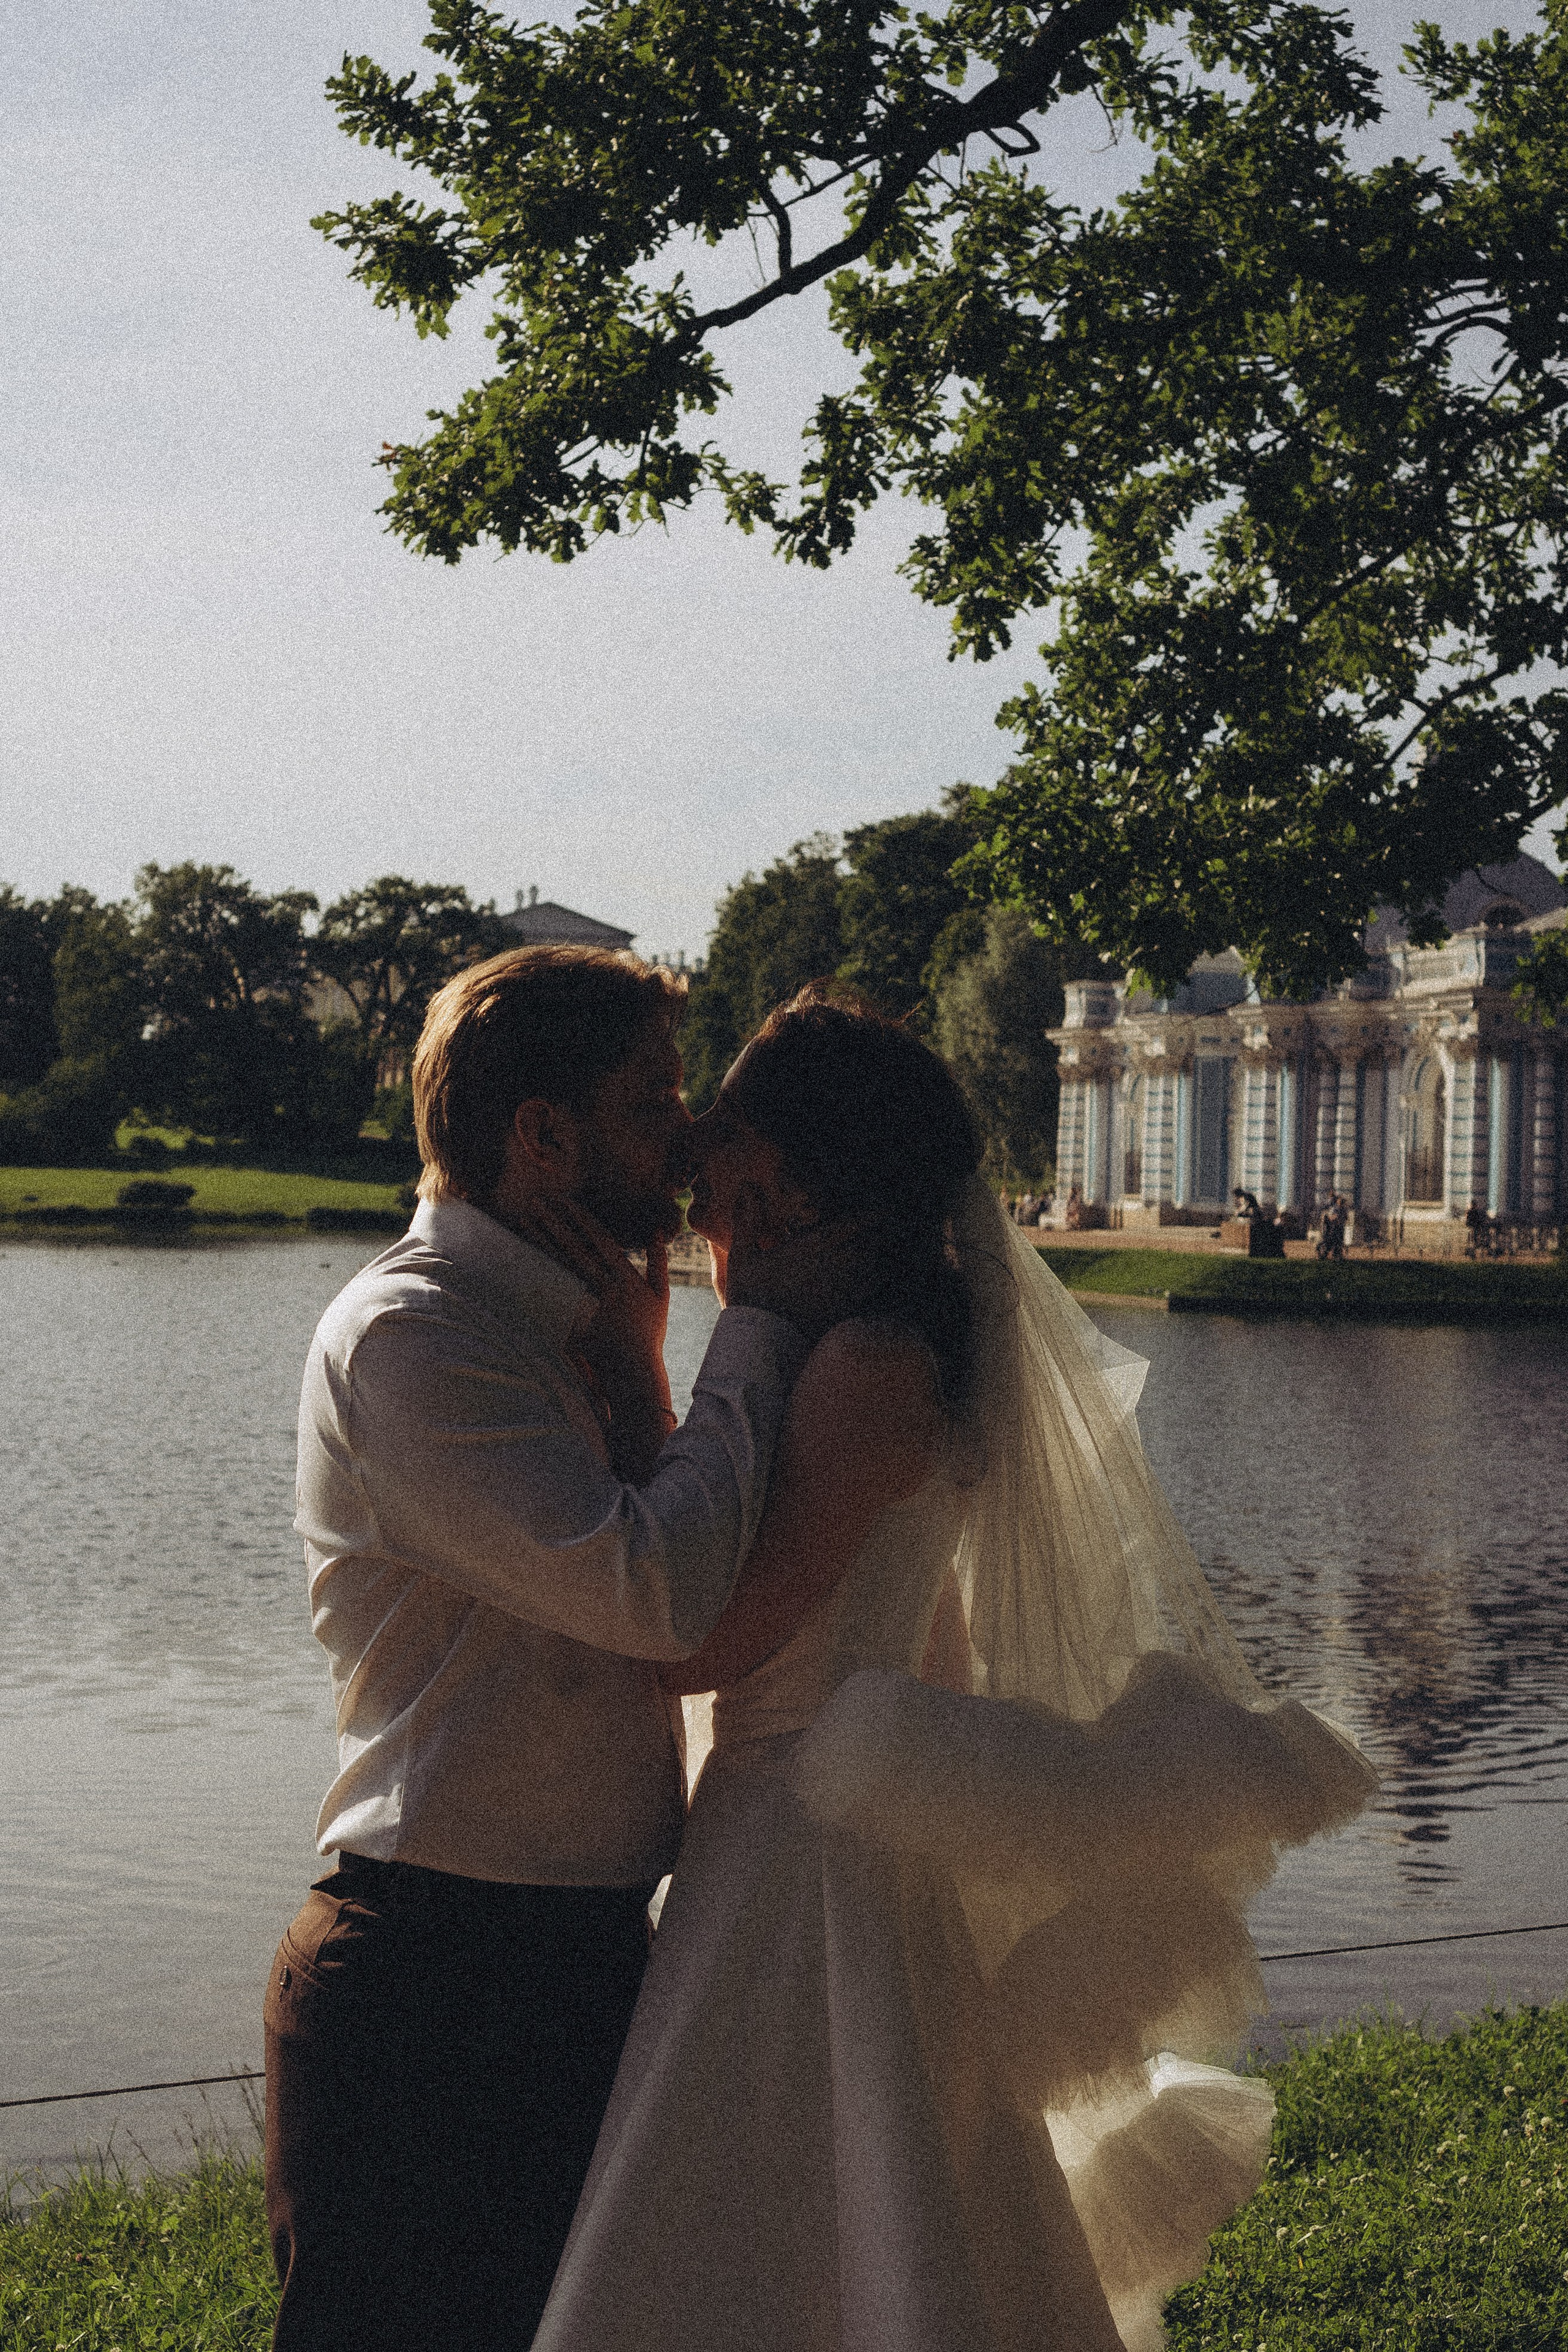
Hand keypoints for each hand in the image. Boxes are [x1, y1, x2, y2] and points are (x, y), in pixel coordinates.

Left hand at [515, 1195, 672, 1412]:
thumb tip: (658, 1231)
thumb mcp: (661, 1294)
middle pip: (574, 1249)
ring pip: (559, 1267)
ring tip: (525, 1222)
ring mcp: (587, 1304)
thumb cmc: (650, 1332)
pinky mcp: (573, 1320)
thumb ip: (658, 1261)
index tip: (566, 1201)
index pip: (600, 1240)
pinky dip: (537, 1275)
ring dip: (541, 1243)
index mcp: (625, 1278)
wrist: (635, 1370)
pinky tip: (521, 1259)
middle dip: (555, 1223)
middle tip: (536, 1202)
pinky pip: (552, 1294)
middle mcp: (604, 1287)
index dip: (582, 1219)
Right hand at [723, 1190, 873, 1342]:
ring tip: (886, 1246)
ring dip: (881, 1253)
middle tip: (889, 1225)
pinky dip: (878, 1278)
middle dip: (881, 1232)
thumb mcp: (742, 1256)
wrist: (758, 1340)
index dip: (869, 1216)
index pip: (851, 1225)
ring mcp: (840, 1288)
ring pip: (874, 1264)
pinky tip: (878, 1274)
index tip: (879, 1209)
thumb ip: (747, 1221)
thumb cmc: (749, 1296)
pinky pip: (870, 1289)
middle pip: (870, 1242)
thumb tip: (747, 1188)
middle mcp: (832, 1265)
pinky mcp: (843, 1309)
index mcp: (810, 1247)